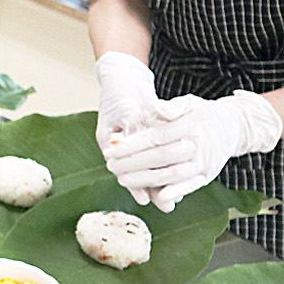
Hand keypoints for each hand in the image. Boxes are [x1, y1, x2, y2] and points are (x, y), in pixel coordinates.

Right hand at [94, 52, 158, 204]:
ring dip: (158, 184)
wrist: (123, 78)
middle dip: (151, 190)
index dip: (136, 182)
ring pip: (146, 169)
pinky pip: (152, 160)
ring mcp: (131, 145)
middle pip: (137, 173)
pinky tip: (174, 182)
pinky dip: (162, 170)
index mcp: (109, 141)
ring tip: (170, 202)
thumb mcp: (125, 108)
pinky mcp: (143, 140)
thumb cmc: (120, 91)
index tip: (146, 198)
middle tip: (165, 205)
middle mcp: (120, 147)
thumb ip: (132, 127)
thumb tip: (136, 143)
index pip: (125, 168)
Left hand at [103, 90, 281, 211]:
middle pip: (161, 157)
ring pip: (172, 174)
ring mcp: (204, 162)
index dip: (132, 145)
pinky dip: (175, 192)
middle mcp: (198, 145)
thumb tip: (153, 107)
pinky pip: (191, 186)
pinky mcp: (208, 175)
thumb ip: (171, 107)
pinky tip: (158, 197)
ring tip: (122, 180)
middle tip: (110, 166)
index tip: (111, 149)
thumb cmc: (204, 114)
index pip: (156, 137)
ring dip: (146, 179)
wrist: (235, 127)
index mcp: (190, 125)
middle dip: (133, 163)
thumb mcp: (189, 103)